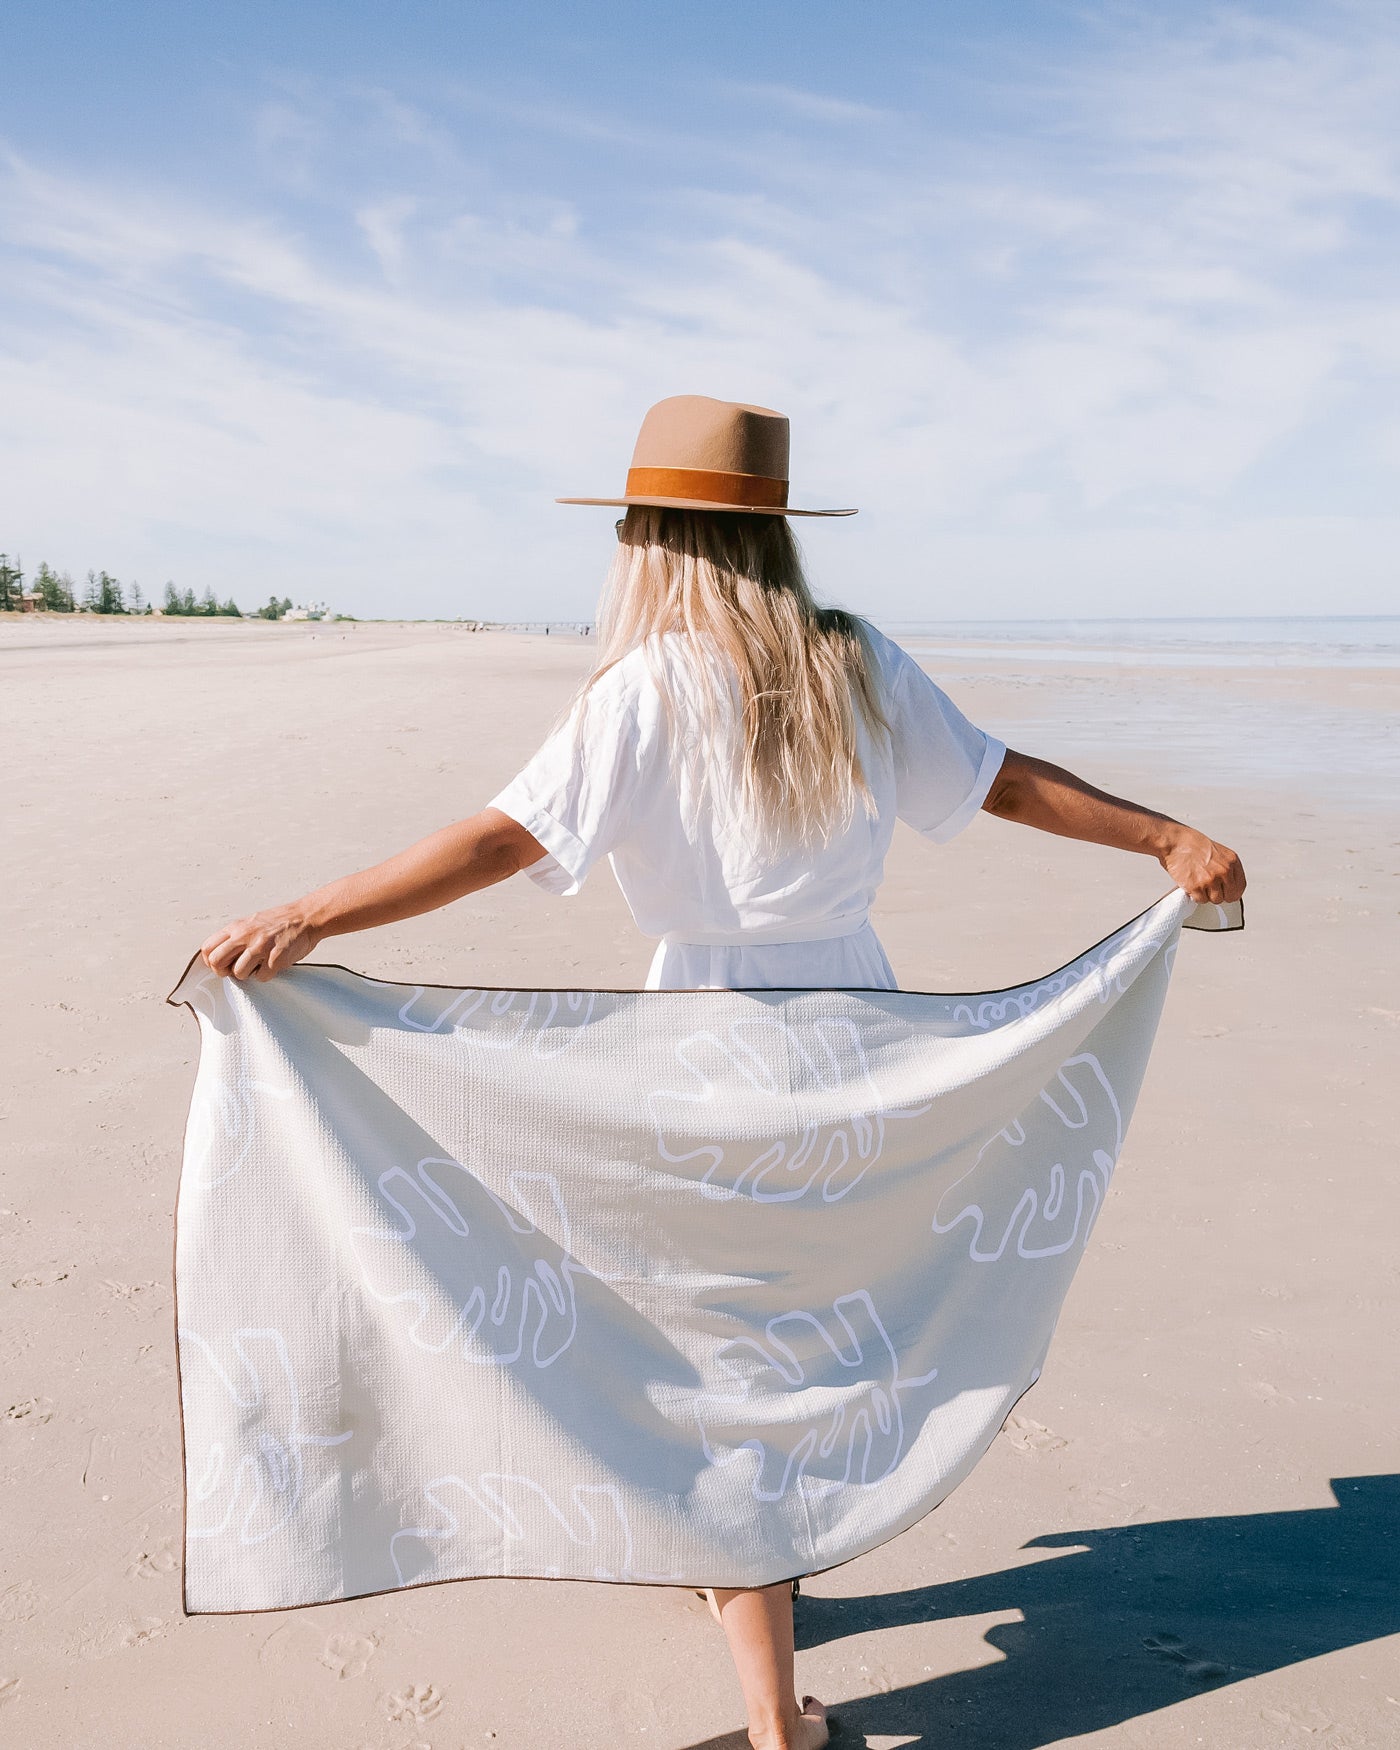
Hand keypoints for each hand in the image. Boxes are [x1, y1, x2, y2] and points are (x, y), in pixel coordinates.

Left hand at [200, 904, 319, 980]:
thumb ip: (234, 937)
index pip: (207, 948)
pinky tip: (272, 965)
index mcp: (237, 927)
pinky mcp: (275, 959)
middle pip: (217, 962)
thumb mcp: (251, 923)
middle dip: (224, 971)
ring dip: (248, 974)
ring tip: (258, 966)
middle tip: (236, 970)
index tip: (222, 964)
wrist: (306, 918)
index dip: (211, 961)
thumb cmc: (280, 922)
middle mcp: (245, 936)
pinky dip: (266, 975)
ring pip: (238, 973)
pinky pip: (261, 977)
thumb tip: (220, 957)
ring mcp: (260, 947)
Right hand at [1159, 828, 1245, 904]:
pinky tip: (1191, 884)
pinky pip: (1200, 900)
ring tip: (1198, 883)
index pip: (1240, 887)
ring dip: (1206, 895)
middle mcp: (1224, 871)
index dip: (1232, 892)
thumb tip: (1228, 886)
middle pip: (1229, 896)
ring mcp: (1210, 879)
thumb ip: (1226, 868)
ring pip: (1215, 900)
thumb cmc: (1193, 845)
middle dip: (1220, 895)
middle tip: (1209, 888)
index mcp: (1232, 861)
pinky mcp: (1196, 887)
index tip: (1227, 893)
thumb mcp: (1218, 852)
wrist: (1175, 842)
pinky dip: (1195, 895)